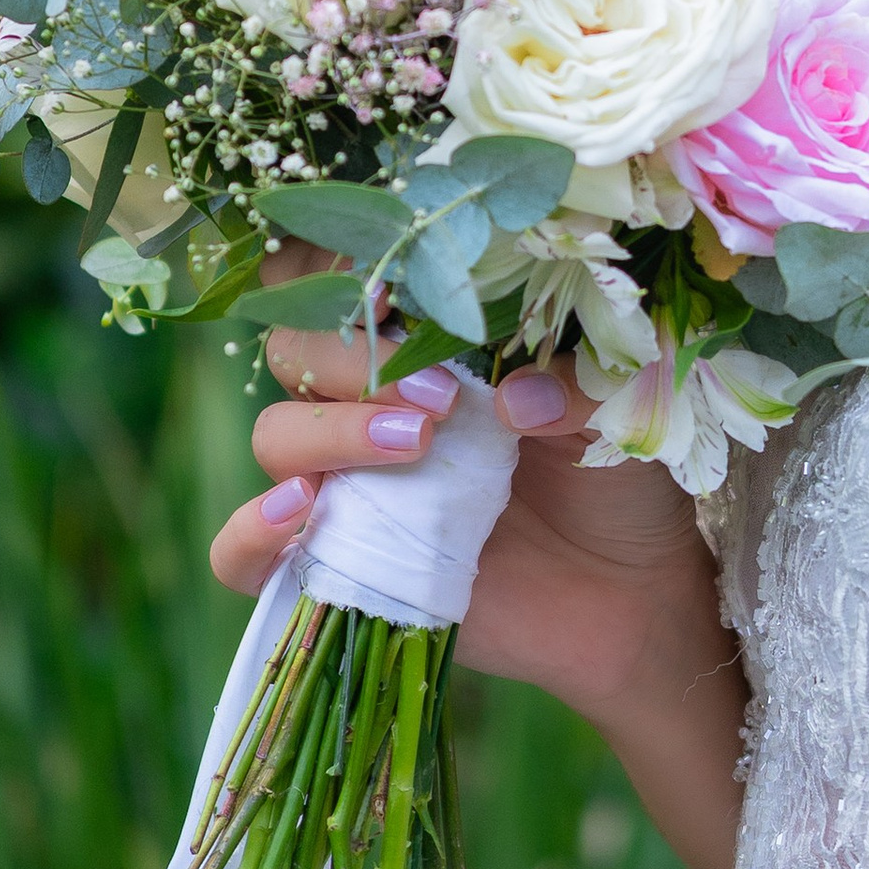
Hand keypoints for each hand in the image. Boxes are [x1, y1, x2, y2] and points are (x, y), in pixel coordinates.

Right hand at [211, 273, 718, 733]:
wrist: (629, 598)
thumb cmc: (617, 482)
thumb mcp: (618, 412)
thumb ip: (572, 383)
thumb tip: (513, 397)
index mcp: (429, 344)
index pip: (342, 280)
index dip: (350, 270)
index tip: (401, 288)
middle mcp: (373, 405)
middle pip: (298, 348)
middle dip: (353, 358)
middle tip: (441, 397)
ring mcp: (348, 486)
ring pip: (276, 434)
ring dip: (329, 432)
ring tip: (416, 448)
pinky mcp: (334, 565)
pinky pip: (239, 554)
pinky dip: (248, 531)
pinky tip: (300, 512)